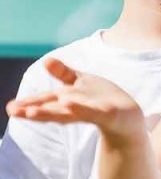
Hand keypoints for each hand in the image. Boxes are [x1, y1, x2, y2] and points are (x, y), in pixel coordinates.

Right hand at [3, 59, 142, 140]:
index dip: (28, 103)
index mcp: (68, 101)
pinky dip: (80, 107)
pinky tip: (68, 103)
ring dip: (50, 112)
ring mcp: (91, 111)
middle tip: (13, 111)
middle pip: (52, 109)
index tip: (9, 108)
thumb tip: (46, 60)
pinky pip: (92, 110)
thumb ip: (64, 74)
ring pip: (68, 112)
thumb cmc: (102, 100)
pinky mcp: (107, 113)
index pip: (45, 101)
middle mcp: (76, 109)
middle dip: (33, 110)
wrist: (130, 117)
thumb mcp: (82, 83)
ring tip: (31, 112)